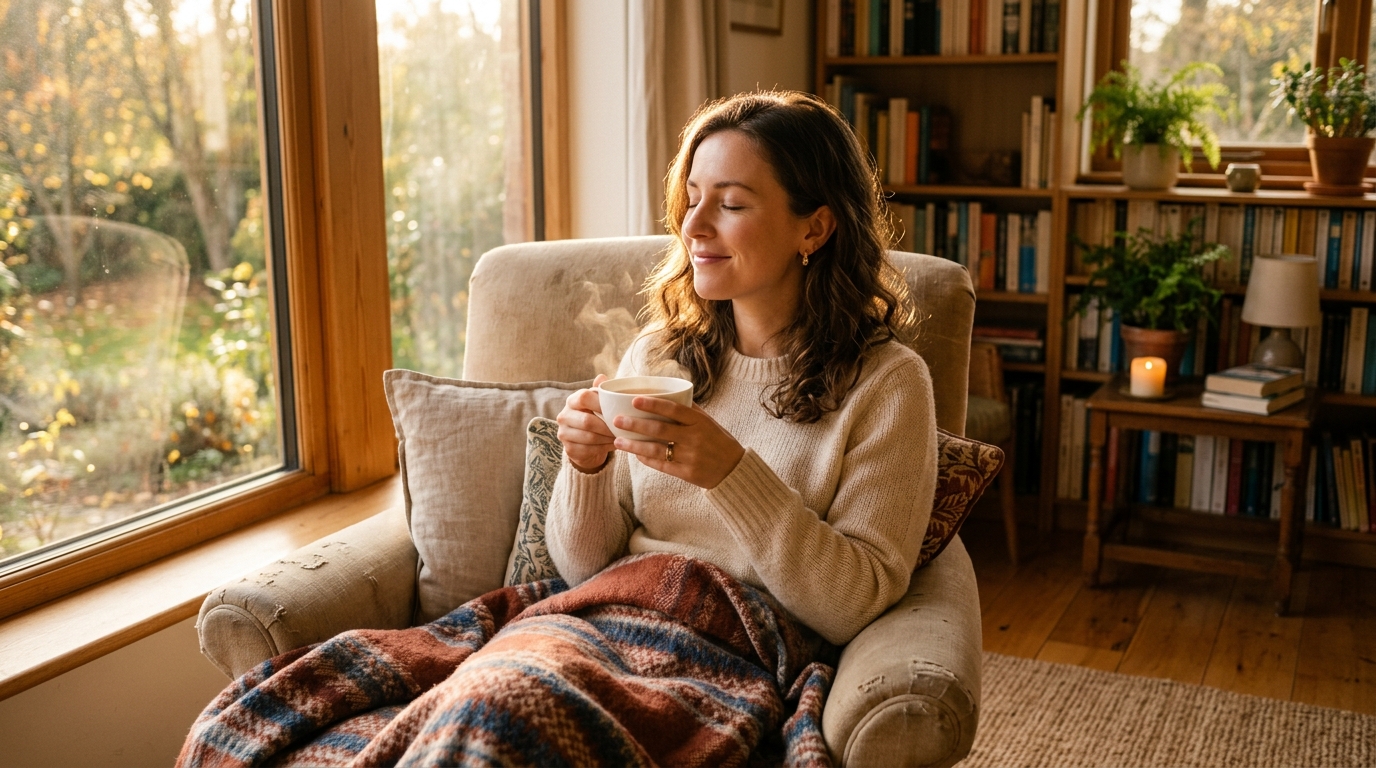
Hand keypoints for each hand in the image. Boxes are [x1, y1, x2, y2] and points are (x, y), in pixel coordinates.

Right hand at [556, 374, 615, 472]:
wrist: (584, 441)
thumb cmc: (594, 416)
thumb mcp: (597, 403)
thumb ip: (601, 391)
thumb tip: (602, 376)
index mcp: (572, 401)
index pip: (584, 398)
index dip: (601, 404)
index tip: (616, 410)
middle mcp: (564, 416)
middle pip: (587, 421)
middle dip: (607, 426)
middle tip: (622, 428)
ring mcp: (564, 433)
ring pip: (589, 437)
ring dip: (607, 438)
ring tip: (620, 437)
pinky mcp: (568, 449)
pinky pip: (589, 450)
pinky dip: (603, 448)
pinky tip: (613, 445)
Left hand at [611, 398, 744, 488]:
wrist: (734, 469)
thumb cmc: (718, 440)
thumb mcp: (708, 422)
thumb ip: (689, 410)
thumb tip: (665, 394)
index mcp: (699, 421)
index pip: (674, 409)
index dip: (654, 403)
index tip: (634, 400)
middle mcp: (694, 438)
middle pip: (660, 429)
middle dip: (636, 424)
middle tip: (616, 420)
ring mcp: (690, 456)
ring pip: (657, 450)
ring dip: (634, 446)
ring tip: (617, 442)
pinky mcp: (687, 473)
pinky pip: (662, 465)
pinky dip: (646, 459)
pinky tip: (635, 454)